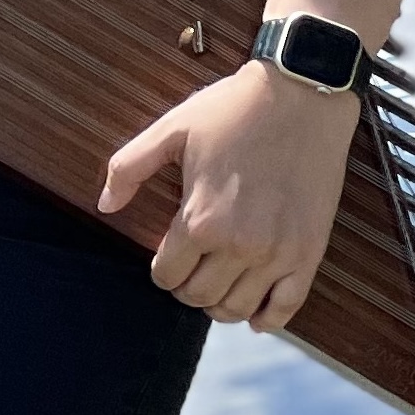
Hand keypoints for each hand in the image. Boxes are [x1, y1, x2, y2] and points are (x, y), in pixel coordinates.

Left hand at [99, 60, 358, 330]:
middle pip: (200, 297)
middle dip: (186, 286)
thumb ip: (131, 167)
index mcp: (201, 219)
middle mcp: (239, 246)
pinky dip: (266, 318)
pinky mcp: (308, 253)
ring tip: (215, 282)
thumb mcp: (172, 128)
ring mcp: (277, 255)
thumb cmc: (233, 109)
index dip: (160, 269)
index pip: (167, 275)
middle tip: (188, 266)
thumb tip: (106, 205)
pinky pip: (285, 308)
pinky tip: (254, 313)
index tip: (164, 256)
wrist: (299, 96)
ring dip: (220, 304)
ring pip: (237, 309)